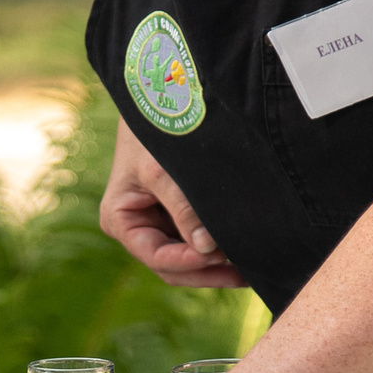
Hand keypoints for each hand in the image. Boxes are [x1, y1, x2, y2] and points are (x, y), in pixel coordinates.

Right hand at [102, 125, 244, 288]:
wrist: (160, 98)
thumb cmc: (153, 130)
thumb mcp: (162, 170)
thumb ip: (184, 210)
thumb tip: (207, 249)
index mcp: (120, 220)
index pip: (156, 256)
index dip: (187, 262)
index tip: (217, 256)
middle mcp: (137, 229)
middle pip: (173, 268)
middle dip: (207, 273)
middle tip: (245, 274)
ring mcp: (159, 226)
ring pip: (189, 262)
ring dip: (217, 268)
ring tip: (252, 269)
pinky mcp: (180, 219)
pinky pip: (200, 245)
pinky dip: (220, 251)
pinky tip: (246, 255)